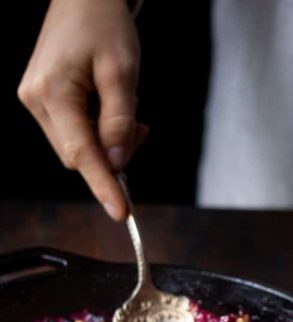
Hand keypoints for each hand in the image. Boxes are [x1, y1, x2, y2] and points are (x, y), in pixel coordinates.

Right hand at [17, 0, 147, 219]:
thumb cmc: (103, 21)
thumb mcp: (122, 71)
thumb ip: (120, 121)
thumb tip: (118, 163)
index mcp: (52, 92)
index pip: (81, 155)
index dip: (103, 186)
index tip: (122, 213)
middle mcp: (36, 101)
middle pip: (78, 154)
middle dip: (113, 155)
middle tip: (140, 130)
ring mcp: (36, 101)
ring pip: (77, 146)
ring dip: (108, 142)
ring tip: (130, 113)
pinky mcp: (44, 99)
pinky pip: (74, 132)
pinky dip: (99, 132)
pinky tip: (114, 111)